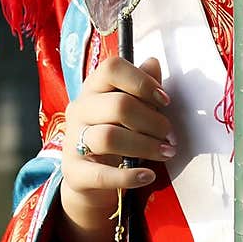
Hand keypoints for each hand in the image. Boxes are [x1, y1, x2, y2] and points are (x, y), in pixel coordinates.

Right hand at [58, 56, 173, 241]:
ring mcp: (73, 140)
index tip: (165, 101)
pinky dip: (130, 176)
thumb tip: (153, 63)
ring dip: (145, 146)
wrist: (88, 178)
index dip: (142, 81)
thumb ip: (141, 86)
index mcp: (93, 87)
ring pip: (108, 137)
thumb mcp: (128, 107)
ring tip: (165, 153)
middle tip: (169, 135)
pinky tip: (148, 176)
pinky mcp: (74, 172)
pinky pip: (102, 175)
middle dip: (152, 121)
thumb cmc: (115, 133)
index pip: (111, 68)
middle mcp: (79, 109)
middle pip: (118, 105)